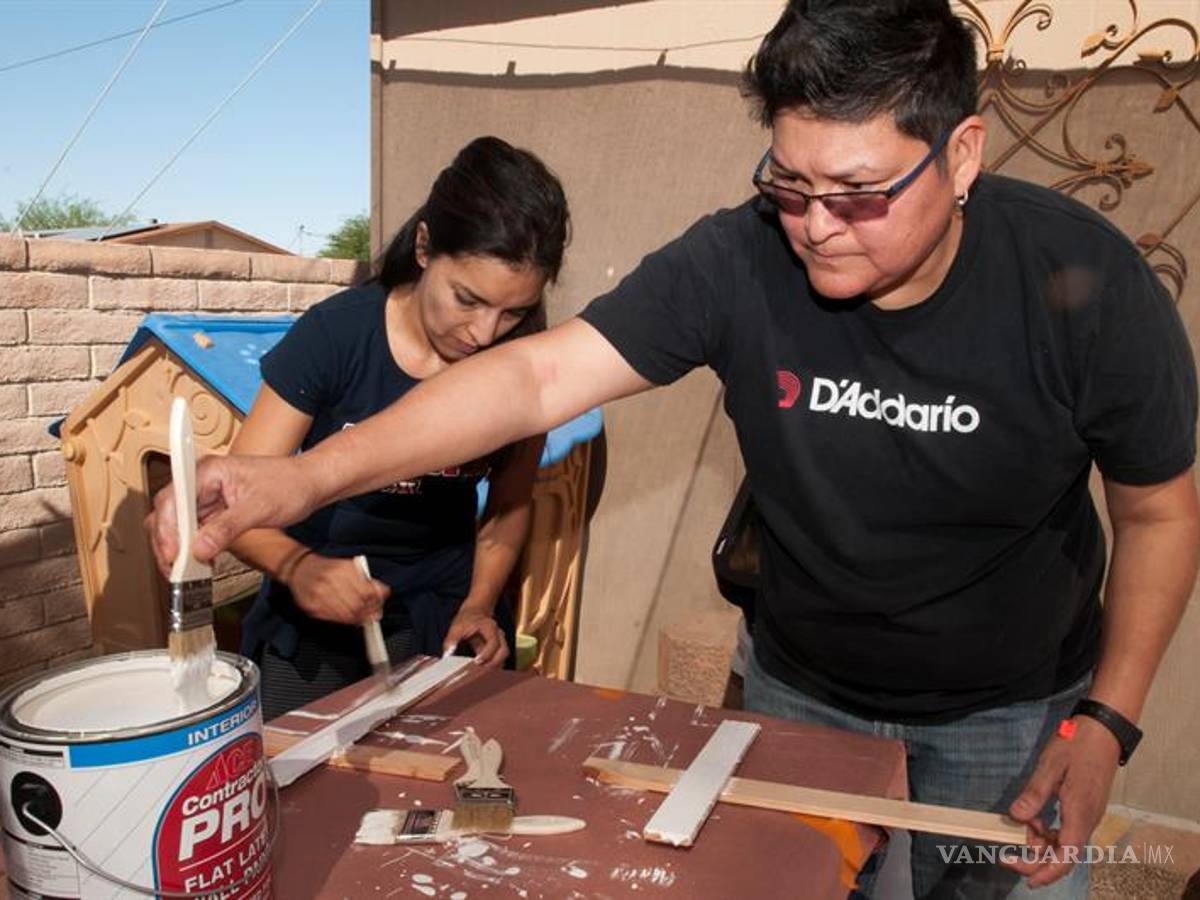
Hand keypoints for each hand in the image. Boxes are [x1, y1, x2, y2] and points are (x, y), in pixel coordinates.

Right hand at [147, 454, 318, 575]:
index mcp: (208, 471)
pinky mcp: (215, 511)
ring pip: (178, 526)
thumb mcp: (259, 508)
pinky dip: (193, 549)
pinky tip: (201, 564)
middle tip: (175, 572)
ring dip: (179, 550)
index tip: (172, 554)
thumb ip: (227, 528)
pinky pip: (194, 532)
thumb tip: (199, 548)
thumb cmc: (290, 484)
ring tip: (185, 573)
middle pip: (168, 515)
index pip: (172, 500)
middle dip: (168, 544)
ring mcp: (207, 497)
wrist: (310, 484)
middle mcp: (202, 482)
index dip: (167, 529)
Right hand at [286, 553, 389, 625]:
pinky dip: (343, 620)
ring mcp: (319, 594)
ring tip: (360, 618)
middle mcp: (330, 580)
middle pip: (357, 605)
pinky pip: (332, 618)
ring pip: (345, 615)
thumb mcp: (350, 568)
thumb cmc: (329, 568)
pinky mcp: (311, 605)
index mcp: (343, 569)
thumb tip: (384, 594)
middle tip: (371, 617)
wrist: (300, 567)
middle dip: (367, 614)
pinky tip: (346, 617)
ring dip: (356, 619)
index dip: (376, 603)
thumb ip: (368, 581)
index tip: (379, 607)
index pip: (367, 592)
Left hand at [443, 607, 508, 667]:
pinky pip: (498, 660)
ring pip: (503, 658)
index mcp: (489, 627)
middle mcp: (498, 634)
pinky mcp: (497, 649)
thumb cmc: (467, 619)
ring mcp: (500, 642)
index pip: (493, 642)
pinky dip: (492, 667)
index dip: (487, 654)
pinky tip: (481, 673)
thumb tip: (446, 655)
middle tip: (479, 673)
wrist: (475, 612)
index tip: (477, 662)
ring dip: (494, 667)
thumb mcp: (457, 627)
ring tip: (480, 675)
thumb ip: (451, 640)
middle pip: (504, 652)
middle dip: (493, 664)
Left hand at [1004, 717, 1120, 887]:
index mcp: (1080, 813)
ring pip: (1064, 843)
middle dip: (1037, 859)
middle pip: (1063, 854)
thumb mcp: (1050, 766)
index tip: (1027, 879)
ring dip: (1041, 842)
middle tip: (1008, 853)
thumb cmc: (1077, 744)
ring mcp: (1088, 815)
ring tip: (1020, 826)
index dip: (1047, 872)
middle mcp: (1087, 820)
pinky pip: (1066, 830)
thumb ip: (1034, 793)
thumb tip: (1016, 817)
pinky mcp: (1086, 807)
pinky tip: (1034, 817)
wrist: (1104, 730)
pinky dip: (1048, 830)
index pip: (1065, 856)